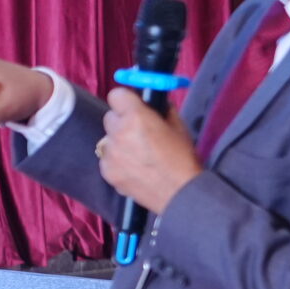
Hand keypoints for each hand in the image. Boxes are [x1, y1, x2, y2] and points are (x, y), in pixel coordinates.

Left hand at [98, 88, 202, 213]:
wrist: (181, 193)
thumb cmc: (182, 158)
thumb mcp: (177, 126)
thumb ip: (160, 110)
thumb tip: (150, 101)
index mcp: (136, 117)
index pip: (116, 95)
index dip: (125, 101)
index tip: (132, 106)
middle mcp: (118, 132)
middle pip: (110, 117)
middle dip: (122, 121)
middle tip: (138, 132)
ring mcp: (110, 154)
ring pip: (107, 139)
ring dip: (118, 142)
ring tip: (137, 154)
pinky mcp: (106, 171)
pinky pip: (107, 158)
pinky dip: (116, 160)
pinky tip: (133, 168)